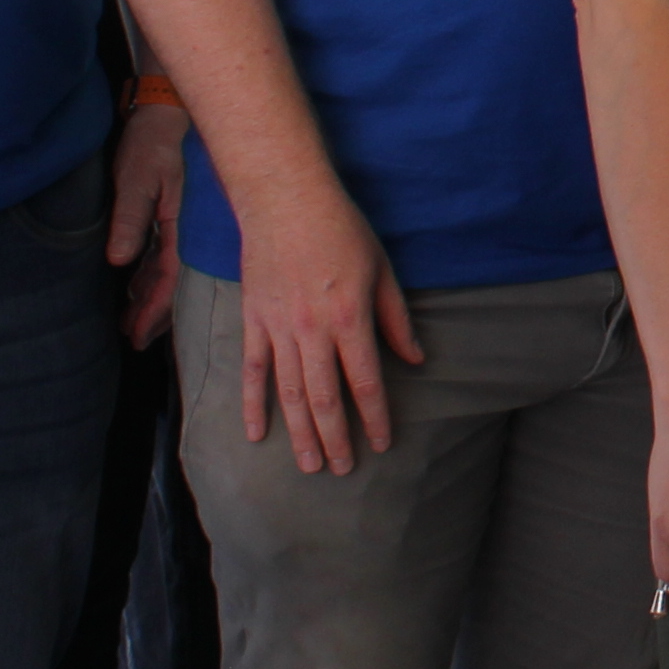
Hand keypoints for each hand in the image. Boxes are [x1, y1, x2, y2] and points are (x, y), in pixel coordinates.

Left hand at [105, 100, 186, 348]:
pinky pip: (158, 257)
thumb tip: (119, 261)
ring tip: (129, 323)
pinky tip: (133, 289)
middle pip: (169, 285)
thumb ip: (130, 219)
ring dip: (147, 299)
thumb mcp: (138, 180)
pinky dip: (147, 278)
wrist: (164, 114)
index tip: (136, 337)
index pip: (168, 281)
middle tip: (133, 341)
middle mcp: (180, 233)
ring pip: (163, 274)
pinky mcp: (163, 218)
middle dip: (152, 316)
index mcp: (180, 228)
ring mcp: (173, 226)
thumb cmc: (152, 145)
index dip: (154, 312)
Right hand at [233, 179, 421, 475]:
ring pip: (290, 393)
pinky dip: (254, 404)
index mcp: (351, 318)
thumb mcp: (382, 270)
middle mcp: (314, 330)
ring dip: (300, 433)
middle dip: (336, 438)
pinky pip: (253, 371)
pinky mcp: (254, 321)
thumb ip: (396, 319)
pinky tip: (257, 434)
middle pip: (325, 398)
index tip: (382, 444)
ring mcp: (279, 328)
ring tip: (309, 465)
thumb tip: (416, 358)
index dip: (375, 417)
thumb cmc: (342, 230)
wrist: (285, 199)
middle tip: (343, 470)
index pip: (366, 382)